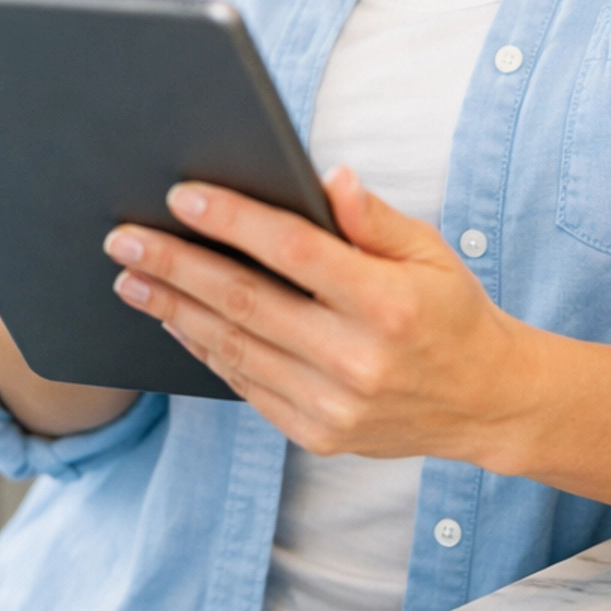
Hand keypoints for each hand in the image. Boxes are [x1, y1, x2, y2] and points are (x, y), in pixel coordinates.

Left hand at [106, 168, 537, 464]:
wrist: (487, 403)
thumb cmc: (452, 312)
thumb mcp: (430, 251)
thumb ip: (372, 217)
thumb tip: (326, 176)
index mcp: (388, 303)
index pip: (294, 251)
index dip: (233, 221)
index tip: (181, 196)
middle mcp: (358, 359)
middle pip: (246, 302)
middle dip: (175, 266)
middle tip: (123, 239)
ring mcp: (335, 404)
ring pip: (234, 348)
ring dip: (174, 311)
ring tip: (131, 279)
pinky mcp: (318, 434)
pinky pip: (246, 385)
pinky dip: (206, 350)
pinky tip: (176, 322)